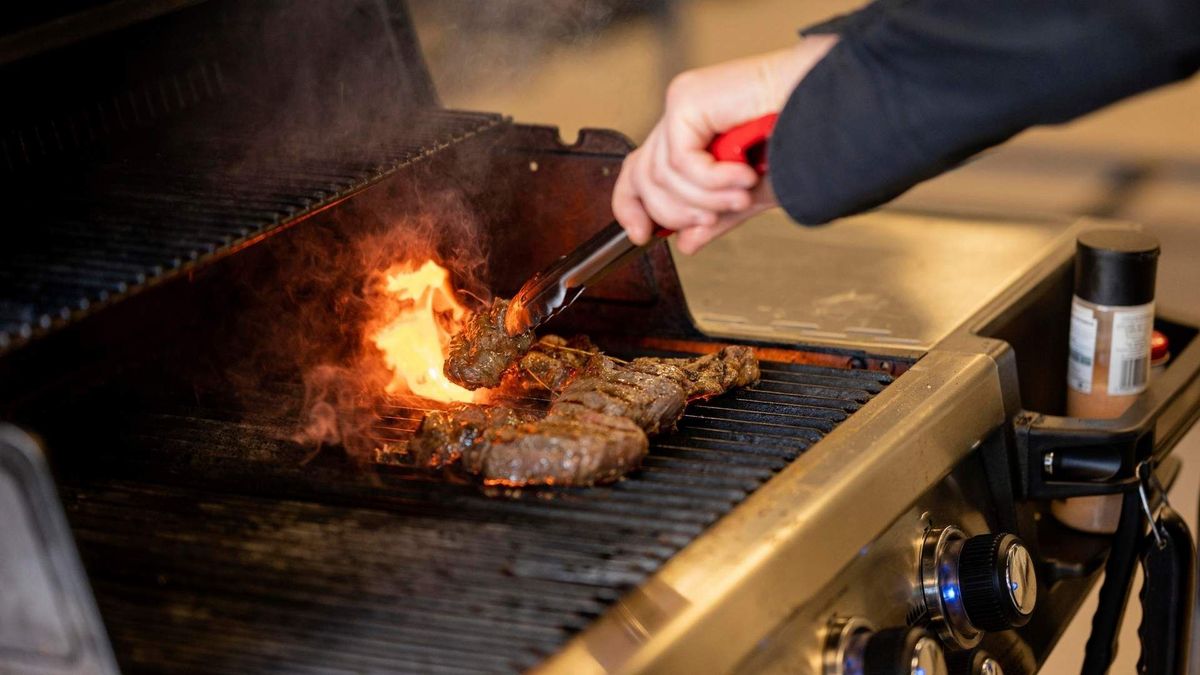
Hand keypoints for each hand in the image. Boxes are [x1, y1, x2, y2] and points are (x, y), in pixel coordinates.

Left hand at [612, 35, 837, 253]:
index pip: (639, 171)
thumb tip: (685, 243)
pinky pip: (680, 160)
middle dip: (675, 213)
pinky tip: (742, 176)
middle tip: (711, 220)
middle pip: (643, 177)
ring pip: (661, 175)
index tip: (642, 237)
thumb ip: (714, 217)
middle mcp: (682, 114)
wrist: (830, 106)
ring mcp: (683, 103)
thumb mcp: (750, 195)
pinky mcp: (689, 98)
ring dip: (704, 200)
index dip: (633, 208)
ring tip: (740, 197)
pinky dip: (711, 180)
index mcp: (693, 132)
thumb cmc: (802, 138)